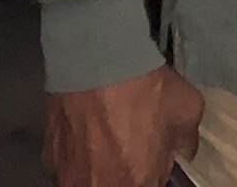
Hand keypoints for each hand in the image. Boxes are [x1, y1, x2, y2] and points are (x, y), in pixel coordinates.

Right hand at [43, 63, 202, 186]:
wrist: (97, 61)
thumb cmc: (146, 88)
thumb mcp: (188, 109)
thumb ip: (187, 141)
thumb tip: (183, 151)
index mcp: (140, 183)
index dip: (153, 174)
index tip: (153, 159)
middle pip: (117, 186)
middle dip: (125, 174)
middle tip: (129, 149)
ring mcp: (69, 177)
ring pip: (88, 181)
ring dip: (98, 169)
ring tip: (104, 143)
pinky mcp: (48, 160)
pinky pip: (67, 167)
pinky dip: (77, 157)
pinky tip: (85, 133)